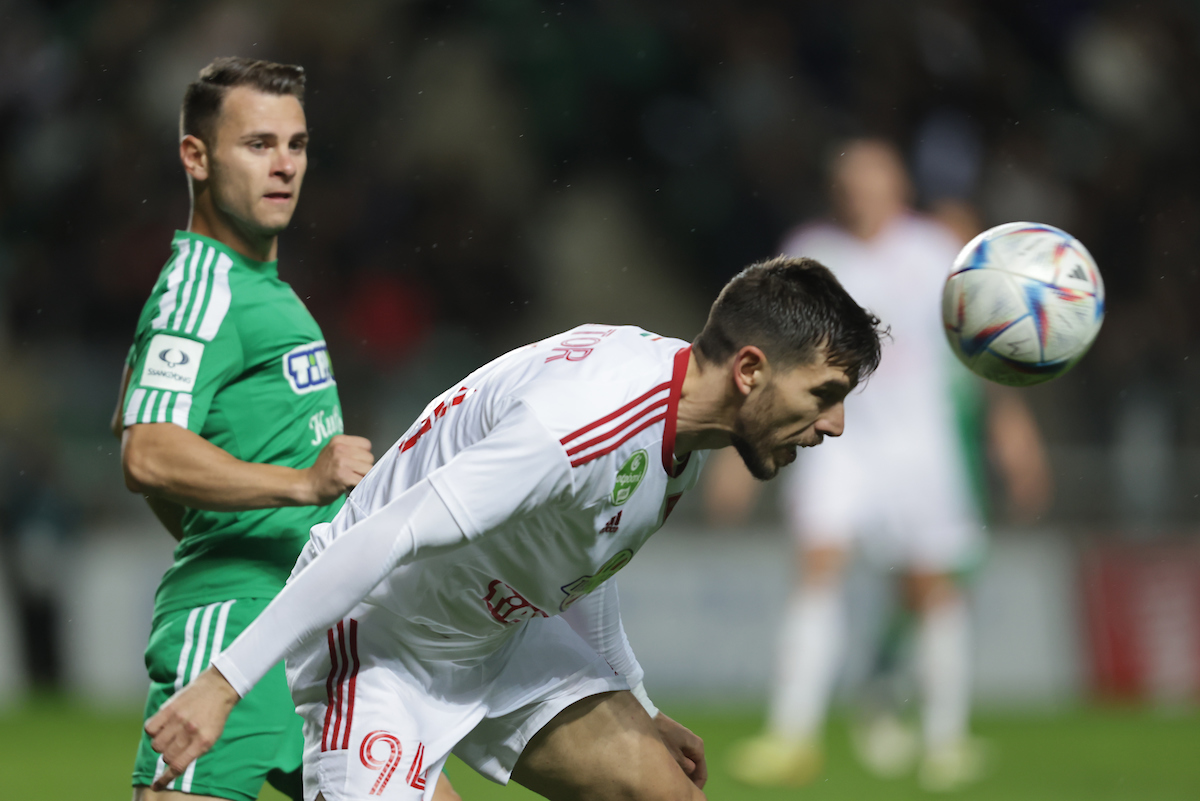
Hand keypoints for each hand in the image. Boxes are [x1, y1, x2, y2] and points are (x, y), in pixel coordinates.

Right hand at [146, 666, 239, 789]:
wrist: (220, 686)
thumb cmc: (216, 714)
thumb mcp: (212, 736)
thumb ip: (194, 751)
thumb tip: (174, 766)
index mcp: (203, 742)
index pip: (178, 767)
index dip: (165, 779)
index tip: (156, 786)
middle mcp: (190, 732)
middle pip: (166, 756)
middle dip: (168, 755)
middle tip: (174, 745)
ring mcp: (178, 720)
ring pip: (156, 744)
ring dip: (160, 744)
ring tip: (170, 734)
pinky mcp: (169, 708)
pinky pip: (150, 728)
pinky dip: (152, 731)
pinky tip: (162, 725)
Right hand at [303, 435, 373, 504]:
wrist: (308, 486)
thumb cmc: (323, 470)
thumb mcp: (332, 451)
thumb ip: (349, 448)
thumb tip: (368, 453)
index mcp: (338, 440)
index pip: (366, 444)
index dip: (363, 455)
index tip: (354, 462)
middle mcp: (340, 448)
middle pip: (369, 457)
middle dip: (364, 467)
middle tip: (351, 473)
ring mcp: (341, 462)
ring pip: (369, 469)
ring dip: (362, 477)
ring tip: (350, 479)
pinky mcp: (344, 476)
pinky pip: (363, 480)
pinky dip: (359, 485)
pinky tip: (349, 485)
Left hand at [653, 711, 706, 788]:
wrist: (646, 715)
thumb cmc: (661, 735)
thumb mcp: (673, 756)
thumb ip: (684, 769)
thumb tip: (689, 774)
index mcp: (697, 746)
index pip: (701, 773)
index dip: (696, 787)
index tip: (688, 794)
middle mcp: (693, 744)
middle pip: (693, 769)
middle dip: (686, 780)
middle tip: (677, 789)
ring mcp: (683, 742)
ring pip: (684, 764)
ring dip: (678, 773)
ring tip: (669, 780)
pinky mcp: (673, 740)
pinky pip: (677, 758)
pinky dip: (673, 765)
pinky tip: (663, 769)